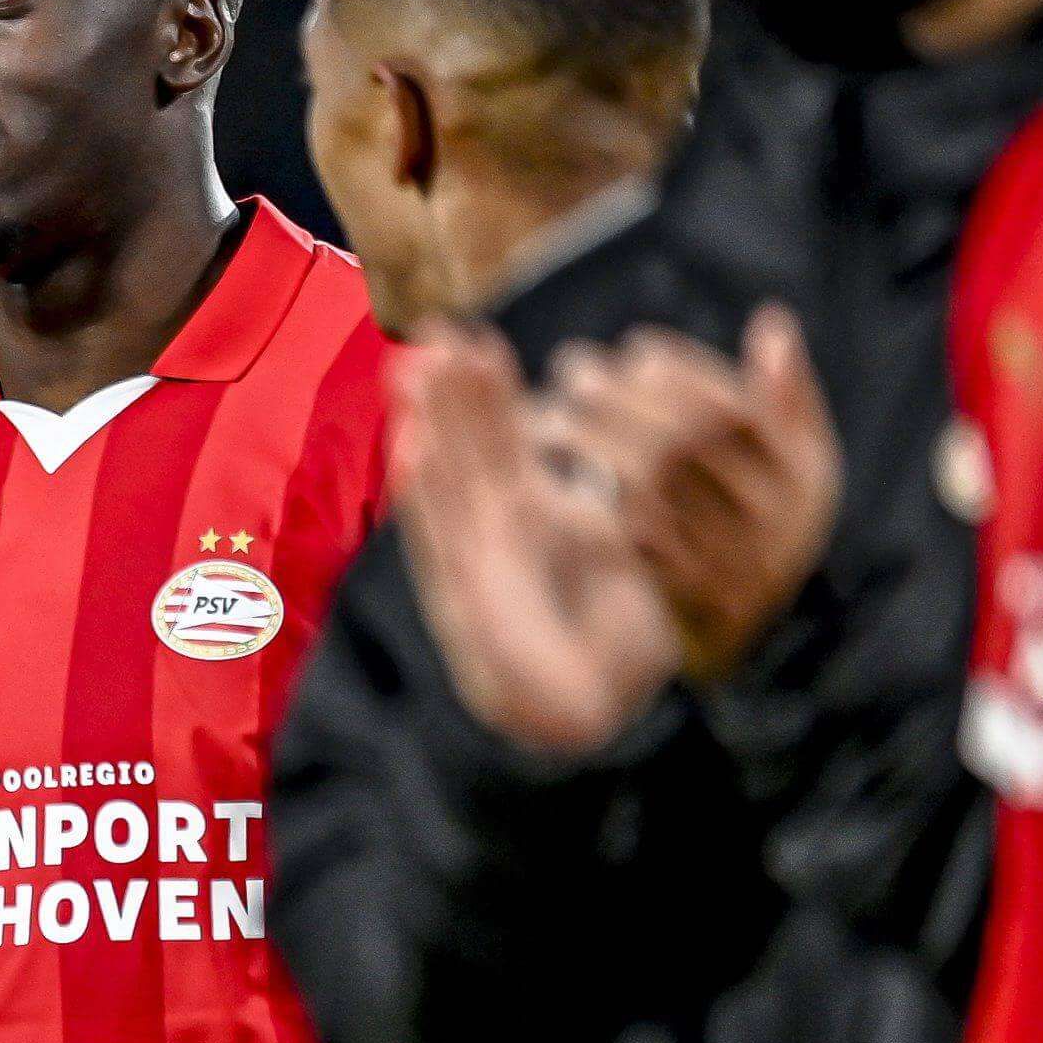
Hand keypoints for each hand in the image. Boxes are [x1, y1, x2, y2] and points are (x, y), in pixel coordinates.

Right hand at [389, 323, 681, 759]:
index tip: (470, 340)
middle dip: (447, 396)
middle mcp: (489, 533)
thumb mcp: (625, 547)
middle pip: (465, 452)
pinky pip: (442, 533)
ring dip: (428, 428)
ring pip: (446, 483)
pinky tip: (415, 448)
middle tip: (434, 333)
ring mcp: (471, 563)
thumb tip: (628, 437)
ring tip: (416, 370)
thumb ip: (613, 494)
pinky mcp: (464, 598)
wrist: (597, 709)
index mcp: (526, 515)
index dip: (484, 395)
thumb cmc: (615, 636)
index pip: (500, 443)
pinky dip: (425, 493)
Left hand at [552, 306, 840, 681]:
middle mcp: (761, 513)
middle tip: (570, 367)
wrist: (750, 626)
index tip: (634, 351)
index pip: (728, 403)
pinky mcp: (662, 588)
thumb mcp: (803, 464)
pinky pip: (612, 539)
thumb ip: (789, 395)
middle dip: (617, 395)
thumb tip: (774, 322)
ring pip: (640, 482)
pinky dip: (569, 504)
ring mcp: (712, 553)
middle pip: (677, 438)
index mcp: (797, 472)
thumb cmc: (768, 523)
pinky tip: (532, 479)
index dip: (676, 369)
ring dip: (583, 439)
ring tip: (540, 415)